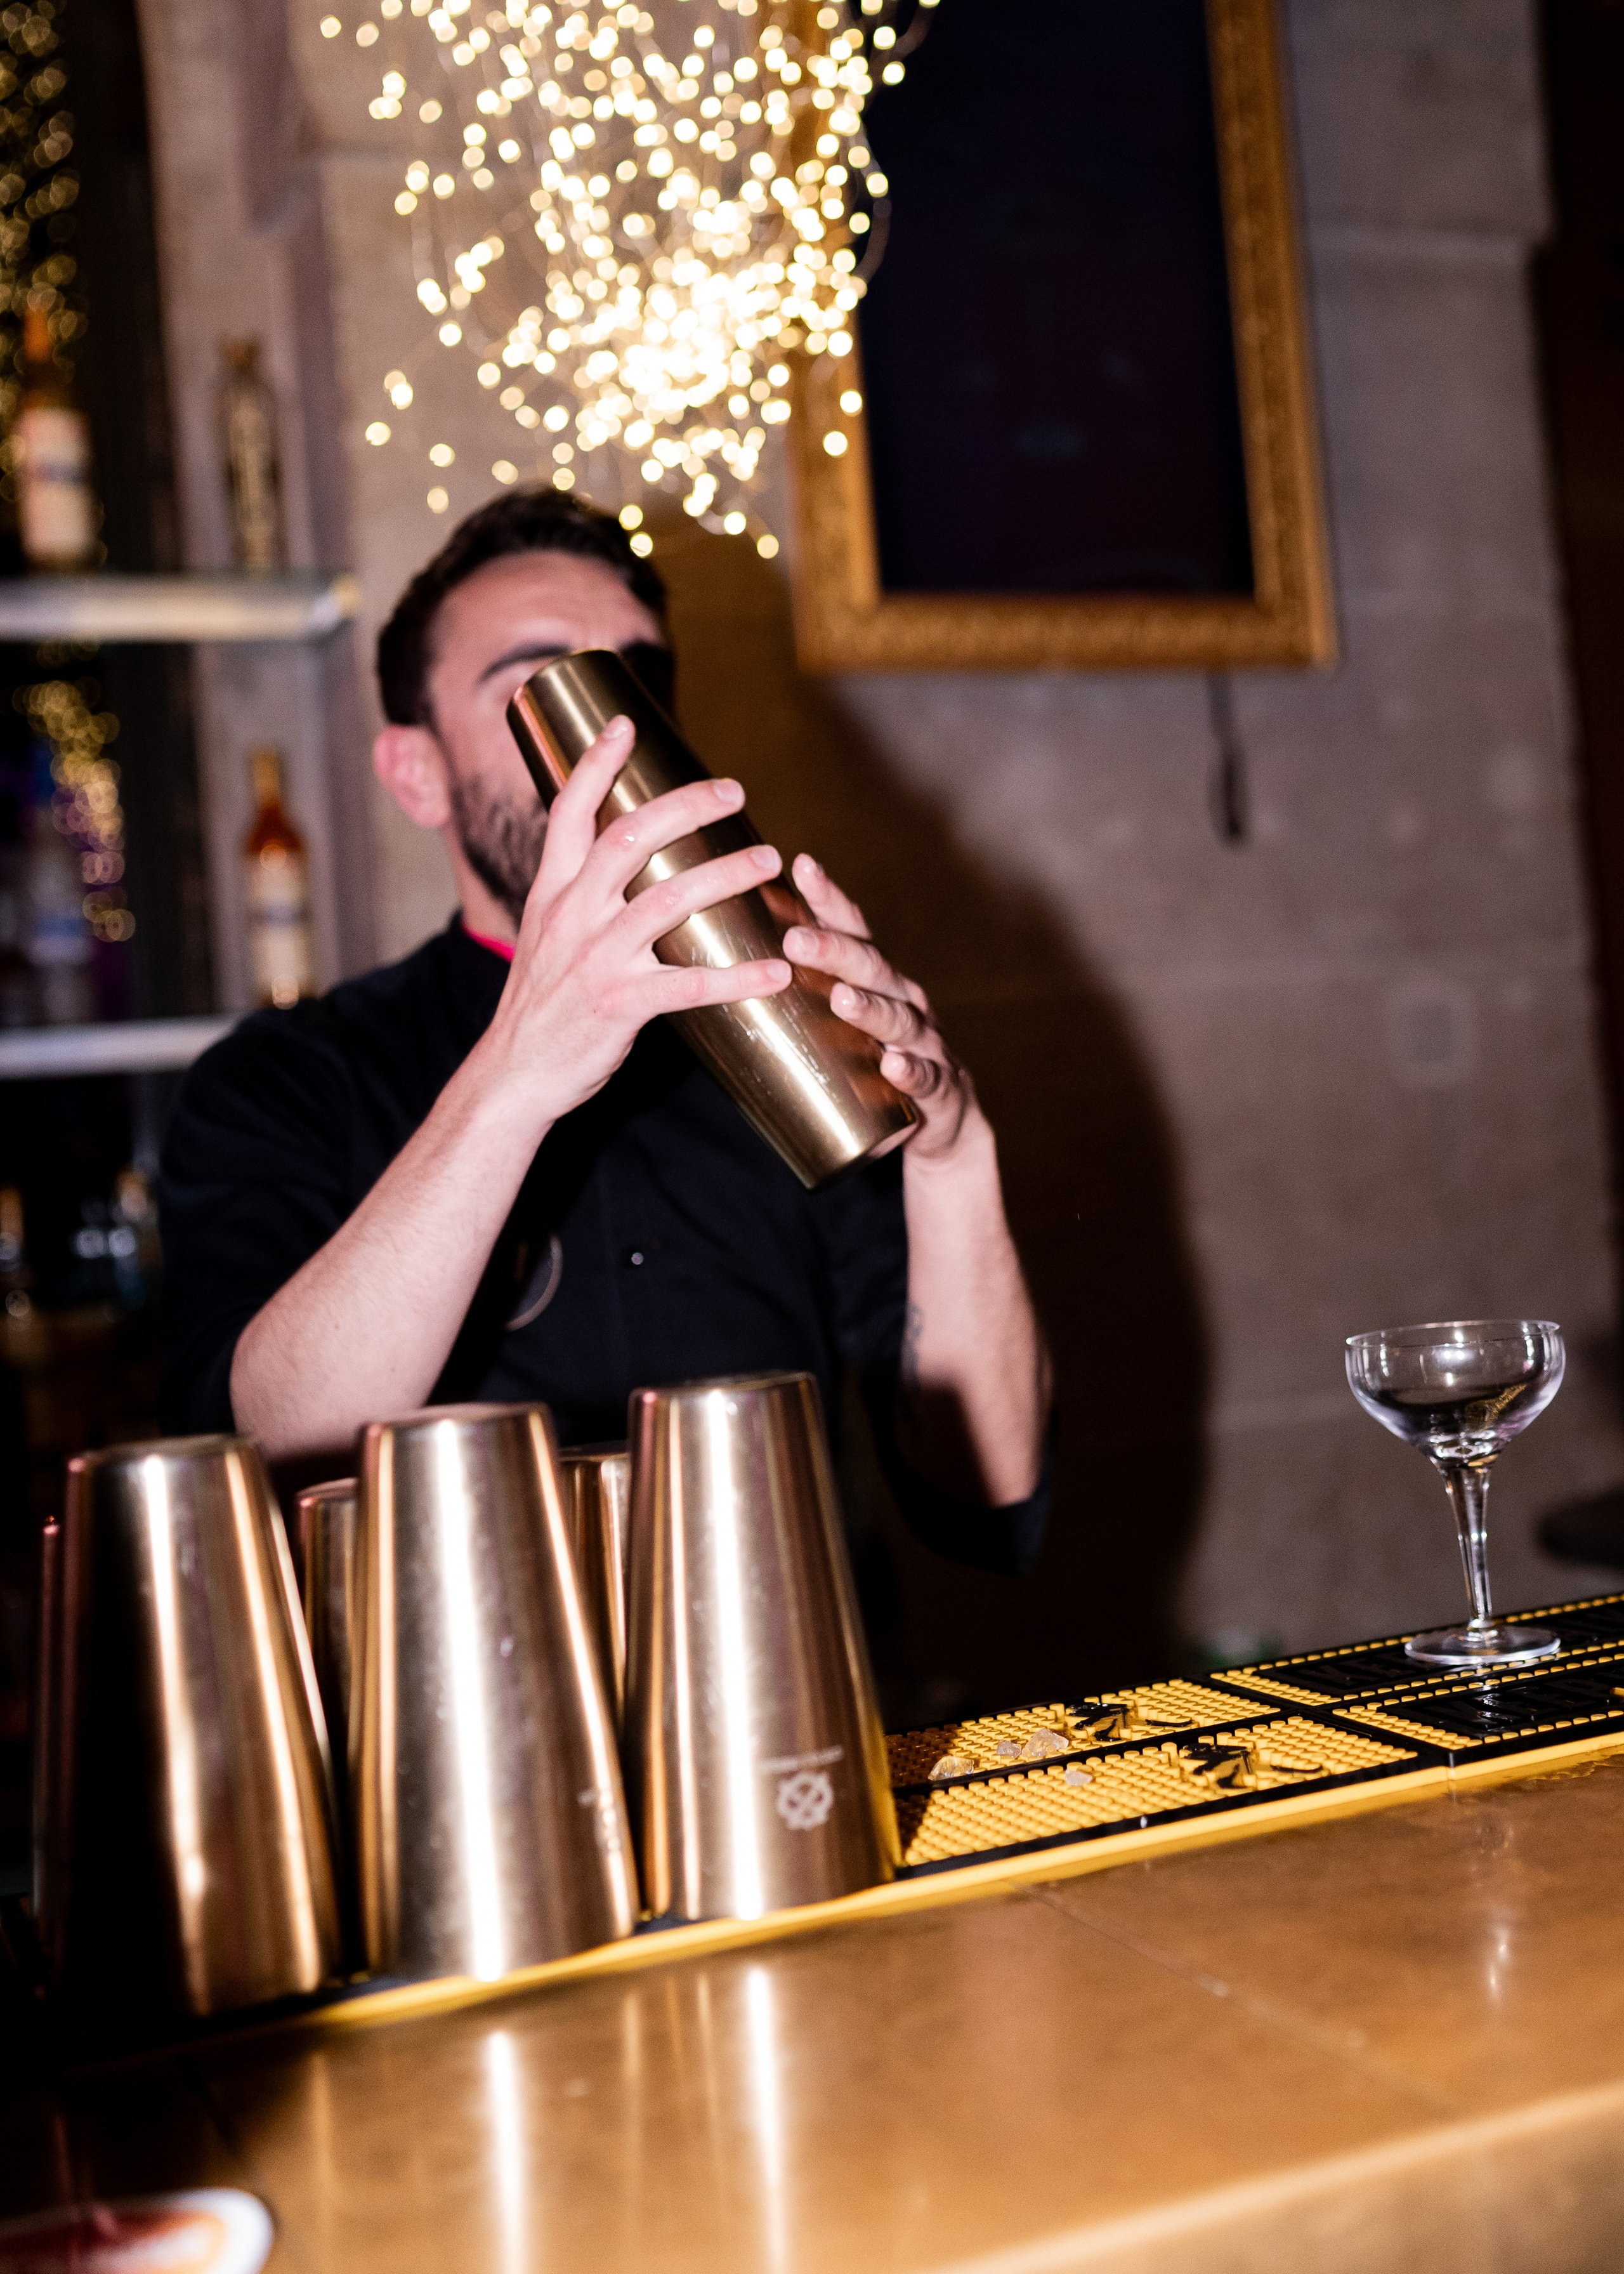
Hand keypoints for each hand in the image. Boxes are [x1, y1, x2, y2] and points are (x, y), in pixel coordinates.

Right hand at [479, 716, 790, 1129]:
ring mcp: (595, 959)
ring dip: (727, 874)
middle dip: (686, 805)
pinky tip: (777, 971)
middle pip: (629, 837)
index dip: (595, 764)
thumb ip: (577, 895)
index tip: (624, 723)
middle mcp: (571, 915)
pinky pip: (690, 985)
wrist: (513, 1074)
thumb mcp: (544, 935)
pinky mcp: (618, 1005)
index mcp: (551, 892)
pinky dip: (739, 977)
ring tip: (770, 861)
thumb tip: (612, 858)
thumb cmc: (540, 1005)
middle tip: (734, 791)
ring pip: (669, 899)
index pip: (567, 811)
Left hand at [783, 855, 975, 1164]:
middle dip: (836, 952)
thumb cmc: (874, 1059)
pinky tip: (892, 1065)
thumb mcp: (839, 1021)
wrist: (943, 1117)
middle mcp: (903, 998)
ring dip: (870, 1008)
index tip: (800, 864)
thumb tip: (722, 969)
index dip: (828, 898)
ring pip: (899, 1018)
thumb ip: (800, 994)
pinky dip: (910, 1070)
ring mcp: (925, 1041)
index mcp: (876, 977)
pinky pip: (926, 1077)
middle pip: (871, 967)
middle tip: (795, 941)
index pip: (852, 930)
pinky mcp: (939, 1087)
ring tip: (842, 1000)